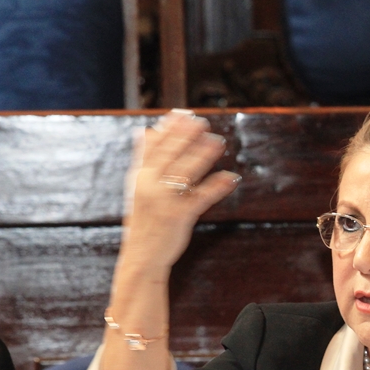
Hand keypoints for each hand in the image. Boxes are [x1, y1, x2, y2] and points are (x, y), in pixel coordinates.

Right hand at [120, 110, 240, 274]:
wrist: (142, 256)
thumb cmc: (145, 220)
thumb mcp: (139, 187)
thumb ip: (144, 159)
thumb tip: (145, 129)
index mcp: (139, 177)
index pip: (153, 146)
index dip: (168, 129)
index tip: (181, 113)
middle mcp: (149, 186)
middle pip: (169, 155)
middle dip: (185, 136)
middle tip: (201, 121)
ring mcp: (164, 201)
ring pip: (185, 172)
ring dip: (202, 155)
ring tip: (218, 142)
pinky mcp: (179, 216)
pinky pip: (201, 197)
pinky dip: (217, 186)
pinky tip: (231, 177)